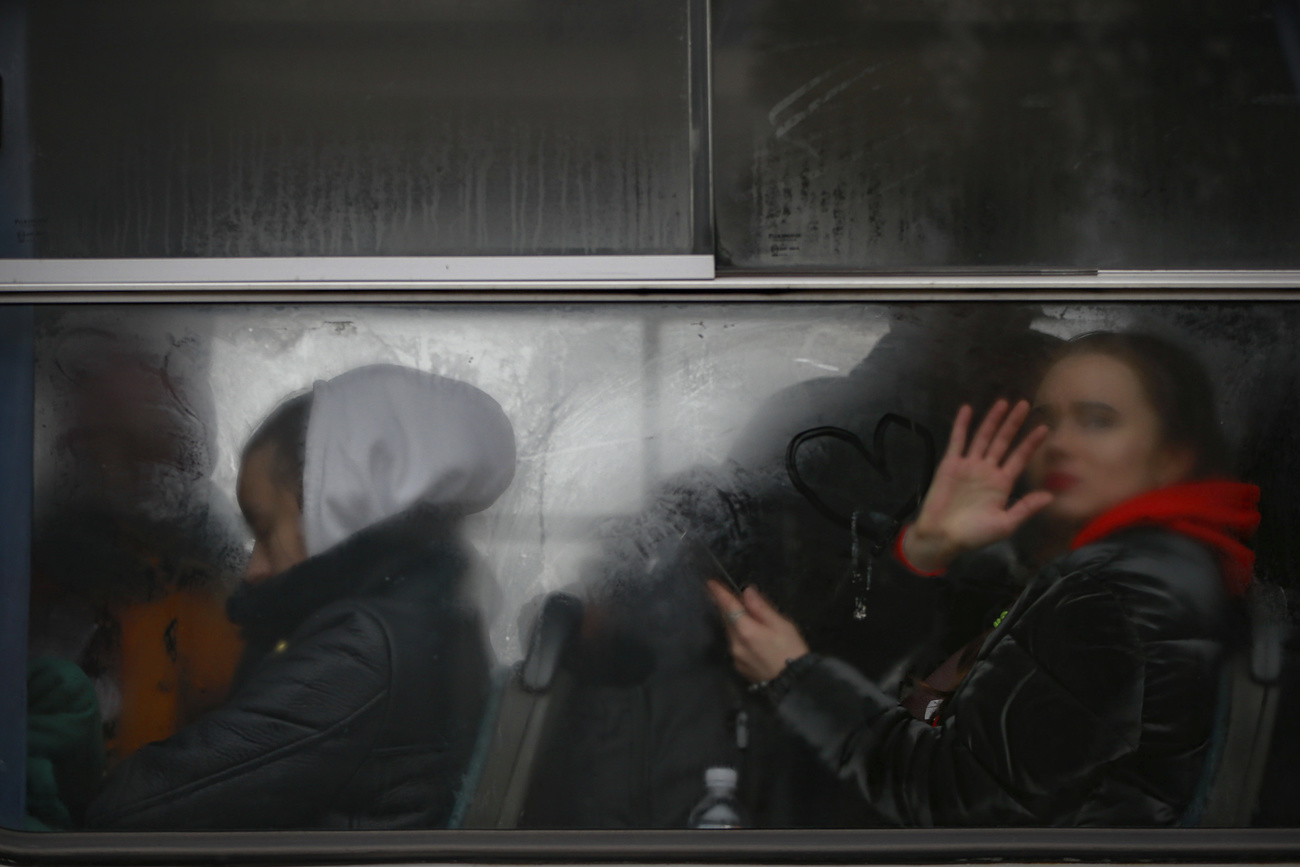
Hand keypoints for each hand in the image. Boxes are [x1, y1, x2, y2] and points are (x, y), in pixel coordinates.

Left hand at [707, 580, 809, 683]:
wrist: (794, 682)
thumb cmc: (791, 650)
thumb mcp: (781, 624)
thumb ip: (761, 607)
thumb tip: (746, 592)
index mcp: (746, 630)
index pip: (728, 606)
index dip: (719, 593)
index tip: (710, 583)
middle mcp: (735, 643)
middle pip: (727, 619)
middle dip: (727, 607)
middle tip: (731, 596)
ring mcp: (736, 657)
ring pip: (730, 633)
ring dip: (734, 622)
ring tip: (746, 616)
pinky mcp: (739, 667)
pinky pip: (735, 645)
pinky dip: (739, 636)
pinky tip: (752, 637)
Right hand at [902, 399, 1052, 572]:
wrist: (943, 537)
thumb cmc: (974, 534)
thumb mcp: (1005, 524)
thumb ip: (1025, 508)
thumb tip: (1050, 496)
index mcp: (1002, 484)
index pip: (1020, 458)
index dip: (1031, 443)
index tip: (1044, 428)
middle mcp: (987, 470)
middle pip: (1003, 441)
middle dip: (1014, 423)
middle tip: (1025, 404)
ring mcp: (969, 465)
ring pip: (983, 437)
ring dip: (992, 420)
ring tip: (1003, 402)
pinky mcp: (950, 464)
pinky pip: (958, 440)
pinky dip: (962, 425)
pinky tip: (968, 409)